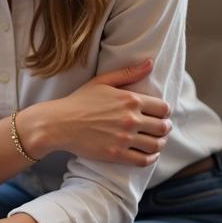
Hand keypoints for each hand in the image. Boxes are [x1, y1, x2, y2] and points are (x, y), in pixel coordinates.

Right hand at [29, 60, 170, 165]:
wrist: (57, 124)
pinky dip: (150, 158)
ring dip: (159, 144)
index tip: (158, 115)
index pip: (164, 108)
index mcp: (130, 99)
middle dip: (164, 128)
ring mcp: (124, 138)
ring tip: (154, 142)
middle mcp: (131, 119)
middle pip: (163, 127)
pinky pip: (144, 160)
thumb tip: (150, 63)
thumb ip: (127, 73)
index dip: (164, 112)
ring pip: (157, 145)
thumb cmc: (78, 101)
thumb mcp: (101, 81)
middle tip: (158, 130)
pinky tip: (147, 154)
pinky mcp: (117, 154)